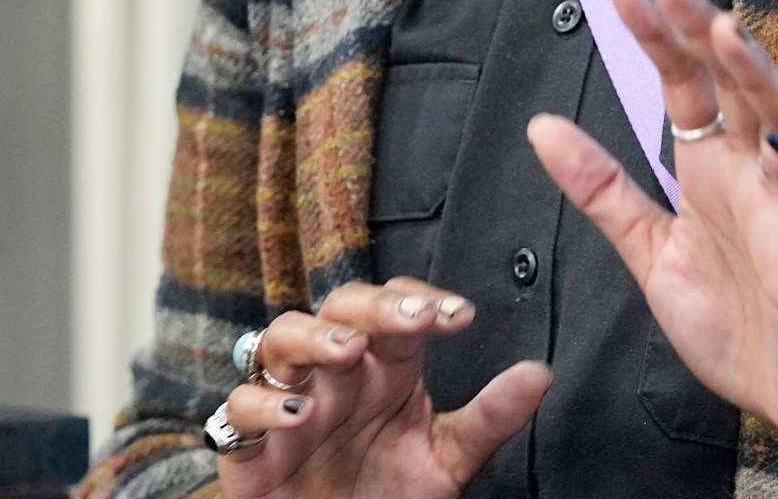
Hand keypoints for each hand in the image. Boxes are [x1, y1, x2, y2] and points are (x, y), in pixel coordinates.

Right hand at [209, 279, 549, 498]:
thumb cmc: (389, 493)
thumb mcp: (447, 460)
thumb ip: (489, 419)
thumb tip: (540, 374)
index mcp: (384, 364)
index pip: (398, 305)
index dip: (422, 299)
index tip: (460, 316)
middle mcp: (336, 371)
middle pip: (341, 307)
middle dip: (373, 306)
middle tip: (411, 319)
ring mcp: (289, 400)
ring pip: (280, 338)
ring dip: (312, 338)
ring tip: (348, 352)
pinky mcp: (250, 445)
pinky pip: (238, 408)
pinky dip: (263, 407)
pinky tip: (298, 416)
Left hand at [525, 0, 777, 485]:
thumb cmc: (734, 318)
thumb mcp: (650, 250)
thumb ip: (603, 190)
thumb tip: (540, 126)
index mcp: (711, 166)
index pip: (683, 82)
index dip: (656, 34)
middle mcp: (754, 170)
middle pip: (732, 82)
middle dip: (701, 28)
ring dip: (756, 78)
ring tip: (727, 33)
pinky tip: (775, 157)